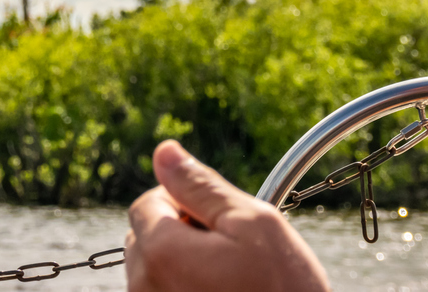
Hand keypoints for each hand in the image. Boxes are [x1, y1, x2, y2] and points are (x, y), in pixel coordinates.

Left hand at [125, 140, 329, 291]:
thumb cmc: (284, 291)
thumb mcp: (253, 224)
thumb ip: (201, 185)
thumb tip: (164, 150)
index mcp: (160, 252)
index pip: (148, 202)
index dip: (185, 202)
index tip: (222, 223)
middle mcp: (143, 288)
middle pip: (145, 237)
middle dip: (180, 234)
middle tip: (230, 253)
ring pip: (152, 271)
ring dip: (182, 265)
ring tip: (230, 281)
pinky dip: (185, 291)